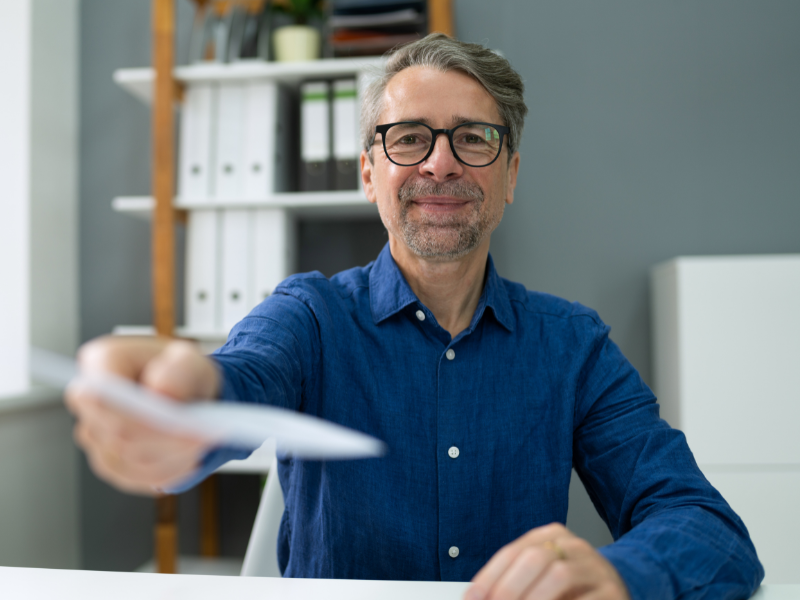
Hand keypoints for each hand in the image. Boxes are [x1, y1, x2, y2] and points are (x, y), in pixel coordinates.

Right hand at [64, 336, 221, 494]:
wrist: (186, 393)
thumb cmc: (183, 372)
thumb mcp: (193, 360)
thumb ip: (179, 369)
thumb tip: (161, 391)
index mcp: (102, 362)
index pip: (102, 392)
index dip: (138, 412)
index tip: (178, 422)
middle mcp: (89, 399)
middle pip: (119, 432)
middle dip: (165, 438)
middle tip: (202, 437)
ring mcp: (94, 435)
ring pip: (130, 459)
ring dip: (171, 456)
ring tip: (200, 444)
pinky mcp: (109, 462)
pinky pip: (136, 477)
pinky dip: (168, 471)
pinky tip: (189, 459)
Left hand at [465, 523, 629, 599]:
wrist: (619, 586)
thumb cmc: (572, 585)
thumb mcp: (542, 574)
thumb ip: (515, 581)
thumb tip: (478, 597)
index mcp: (551, 535)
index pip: (512, 552)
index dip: (488, 578)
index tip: (473, 598)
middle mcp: (574, 546)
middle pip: (534, 559)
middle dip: (509, 590)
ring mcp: (595, 569)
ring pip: (559, 576)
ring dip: (532, 599)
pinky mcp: (612, 594)